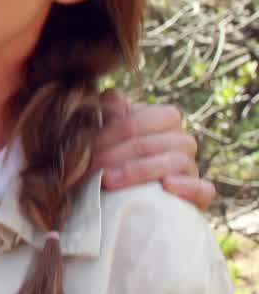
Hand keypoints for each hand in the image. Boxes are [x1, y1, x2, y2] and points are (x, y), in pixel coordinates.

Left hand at [91, 89, 215, 209]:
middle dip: (122, 152)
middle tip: (94, 164)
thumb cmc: (113, 158)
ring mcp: (192, 168)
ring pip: (178, 161)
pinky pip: (204, 189)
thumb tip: (112, 95)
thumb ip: (110, 115)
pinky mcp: (199, 195)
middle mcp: (182, 141)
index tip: (89, 145)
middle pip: (160, 141)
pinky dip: (188, 187)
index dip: (117, 130)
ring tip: (109, 179)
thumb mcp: (106, 136)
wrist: (122, 198)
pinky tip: (166, 186)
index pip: (147, 118)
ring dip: (141, 170)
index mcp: (164, 119)